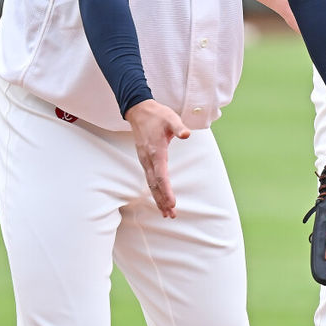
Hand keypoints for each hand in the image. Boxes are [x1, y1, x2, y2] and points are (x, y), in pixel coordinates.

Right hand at [124, 99, 190, 216]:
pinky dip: (154, 190)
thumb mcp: (170, 118)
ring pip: (151, 184)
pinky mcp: (144, 159)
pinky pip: (149, 179)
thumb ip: (179, 127)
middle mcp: (148, 159)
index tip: (172, 203)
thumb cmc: (157, 115)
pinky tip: (159, 197)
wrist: (139, 110)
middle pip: (154, 185)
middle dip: (162, 201)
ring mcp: (144, 160)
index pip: (161, 176)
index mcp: (156, 151)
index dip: (167, 191)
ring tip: (166, 213)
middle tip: (171, 215)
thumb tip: (186, 134)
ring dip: (158, 199)